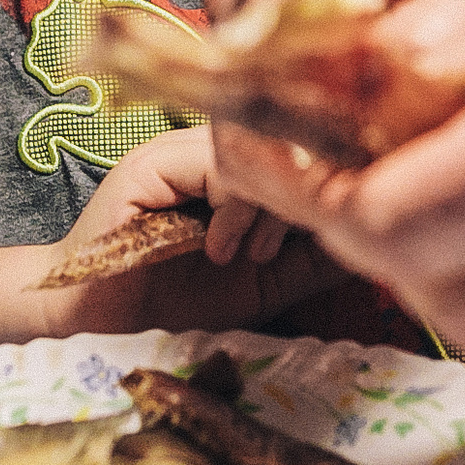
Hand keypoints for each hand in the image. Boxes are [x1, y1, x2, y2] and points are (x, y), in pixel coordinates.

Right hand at [37, 127, 348, 334]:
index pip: (295, 148)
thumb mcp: (262, 283)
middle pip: (279, 142)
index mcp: (232, 167)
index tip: (319, 230)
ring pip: (253, 151)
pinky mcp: (151, 164)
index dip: (314, 184)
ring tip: (247, 256)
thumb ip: (309, 259)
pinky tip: (218, 247)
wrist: (96, 322)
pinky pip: (214, 165)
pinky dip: (231, 206)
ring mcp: (177, 149)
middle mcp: (205, 147)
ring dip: (263, 205)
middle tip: (270, 254)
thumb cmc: (175, 300)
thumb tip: (368, 235)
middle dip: (292, 197)